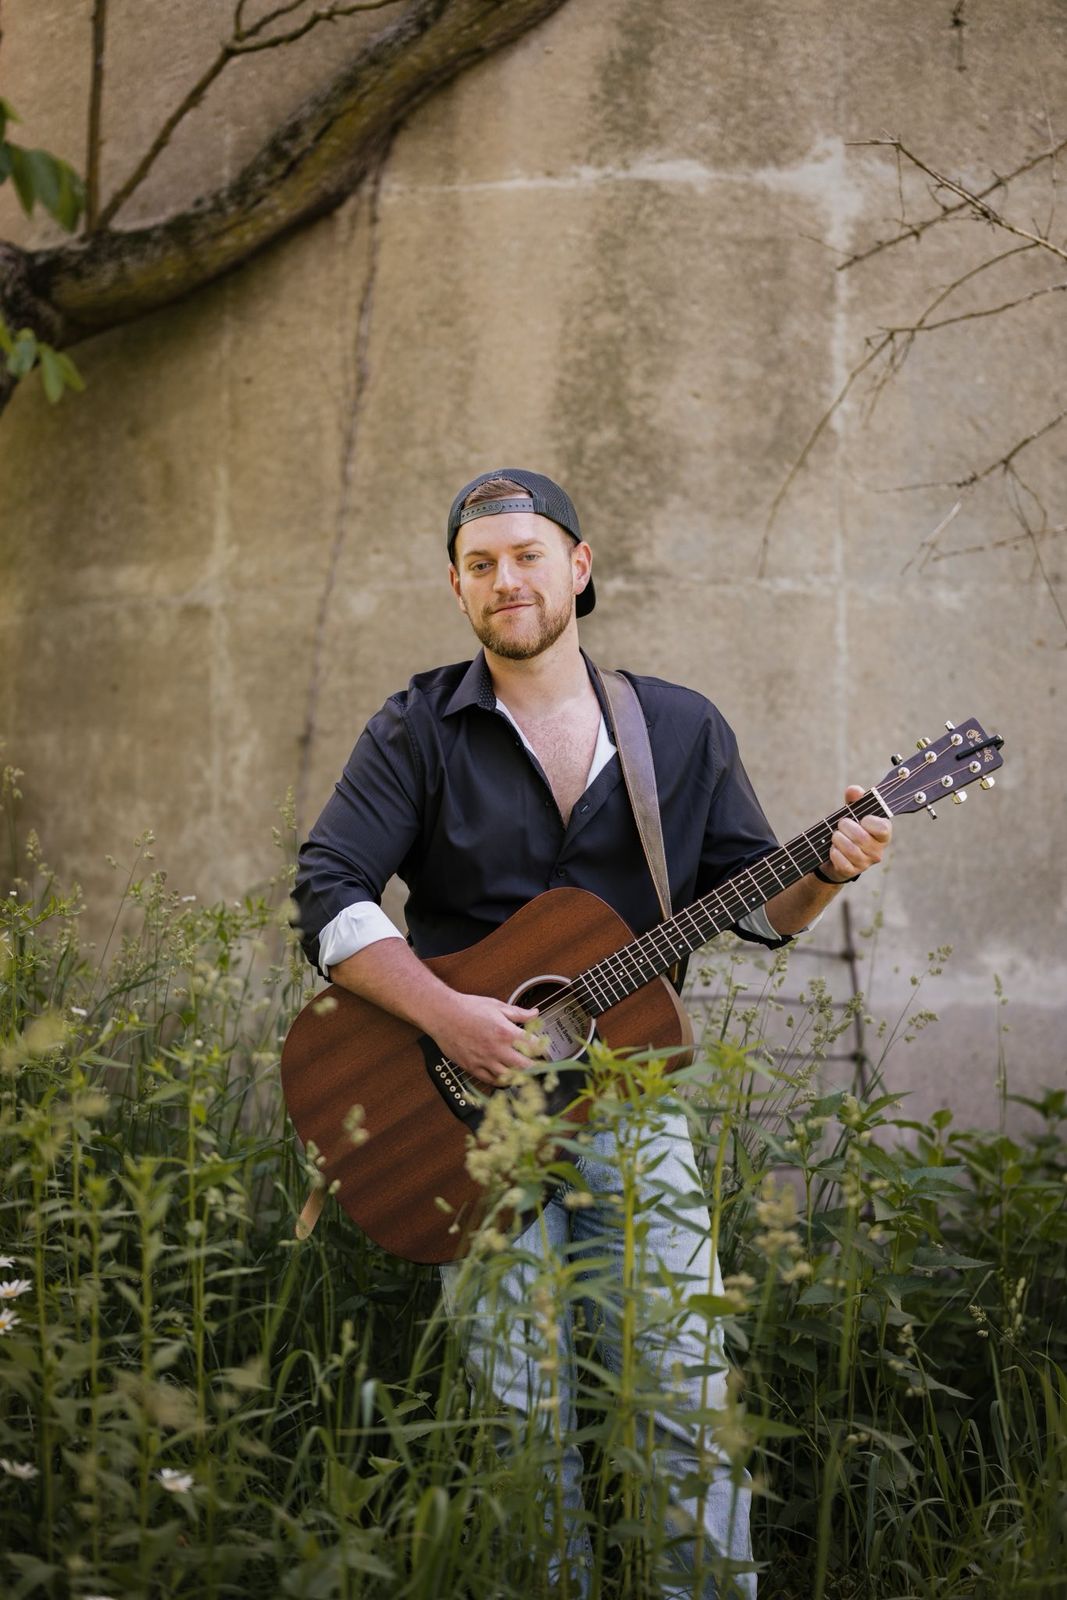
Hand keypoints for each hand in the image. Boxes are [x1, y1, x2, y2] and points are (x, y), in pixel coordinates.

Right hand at [429, 991, 543, 1086]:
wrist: (443, 1014)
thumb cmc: (468, 1008)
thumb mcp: (497, 1006)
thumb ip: (519, 1013)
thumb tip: (535, 1014)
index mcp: (506, 1032)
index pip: (533, 1046)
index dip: (542, 1049)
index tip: (545, 1050)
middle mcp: (497, 1049)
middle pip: (525, 1066)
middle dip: (535, 1067)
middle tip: (539, 1066)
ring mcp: (485, 1061)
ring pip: (509, 1077)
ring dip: (519, 1076)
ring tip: (524, 1073)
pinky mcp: (473, 1067)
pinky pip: (491, 1081)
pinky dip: (500, 1081)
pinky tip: (505, 1077)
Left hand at [821, 784, 891, 881]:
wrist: (834, 853)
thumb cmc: (848, 829)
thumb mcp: (852, 812)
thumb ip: (854, 799)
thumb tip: (854, 790)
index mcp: (883, 834)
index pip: (883, 828)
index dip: (870, 822)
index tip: (862, 818)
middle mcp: (878, 850)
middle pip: (862, 838)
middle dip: (846, 827)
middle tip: (841, 824)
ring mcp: (865, 863)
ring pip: (851, 850)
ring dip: (838, 839)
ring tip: (835, 835)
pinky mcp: (852, 872)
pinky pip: (842, 862)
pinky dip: (834, 853)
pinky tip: (833, 849)